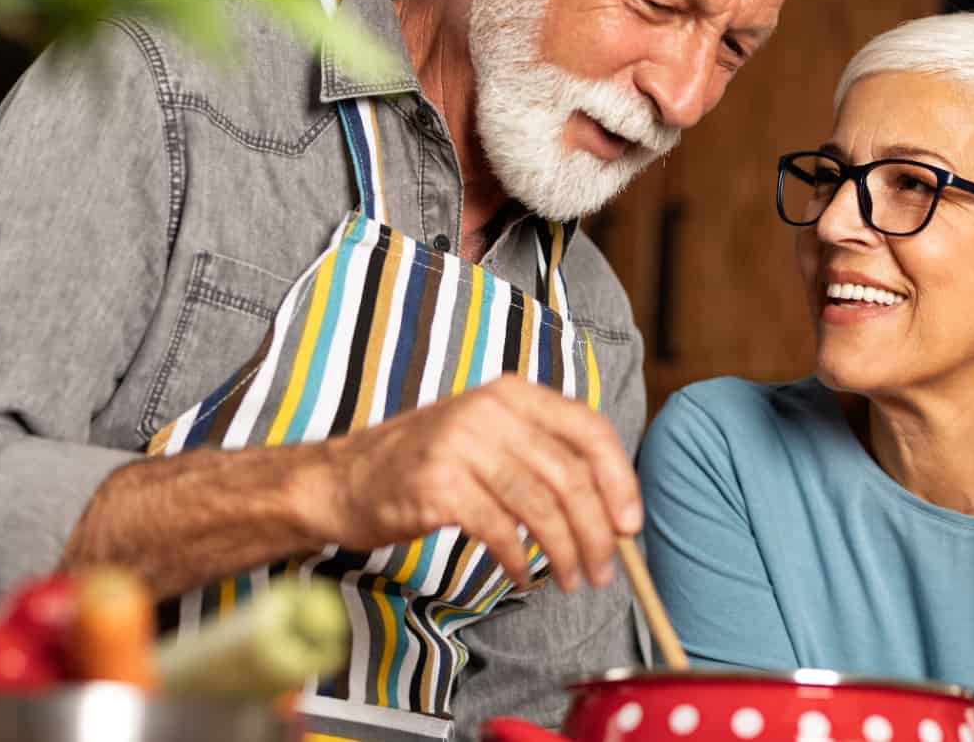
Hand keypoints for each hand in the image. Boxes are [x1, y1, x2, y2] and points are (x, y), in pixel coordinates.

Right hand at [306, 375, 640, 592]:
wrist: (343, 480)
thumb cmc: (426, 465)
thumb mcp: (488, 437)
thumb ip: (543, 456)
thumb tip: (613, 507)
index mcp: (511, 393)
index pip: (588, 429)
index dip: (619, 480)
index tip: (630, 524)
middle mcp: (489, 409)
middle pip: (569, 476)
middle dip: (596, 532)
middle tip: (604, 570)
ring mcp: (461, 444)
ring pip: (540, 506)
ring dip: (564, 553)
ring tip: (569, 580)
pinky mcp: (437, 484)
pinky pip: (500, 530)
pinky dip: (518, 562)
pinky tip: (522, 577)